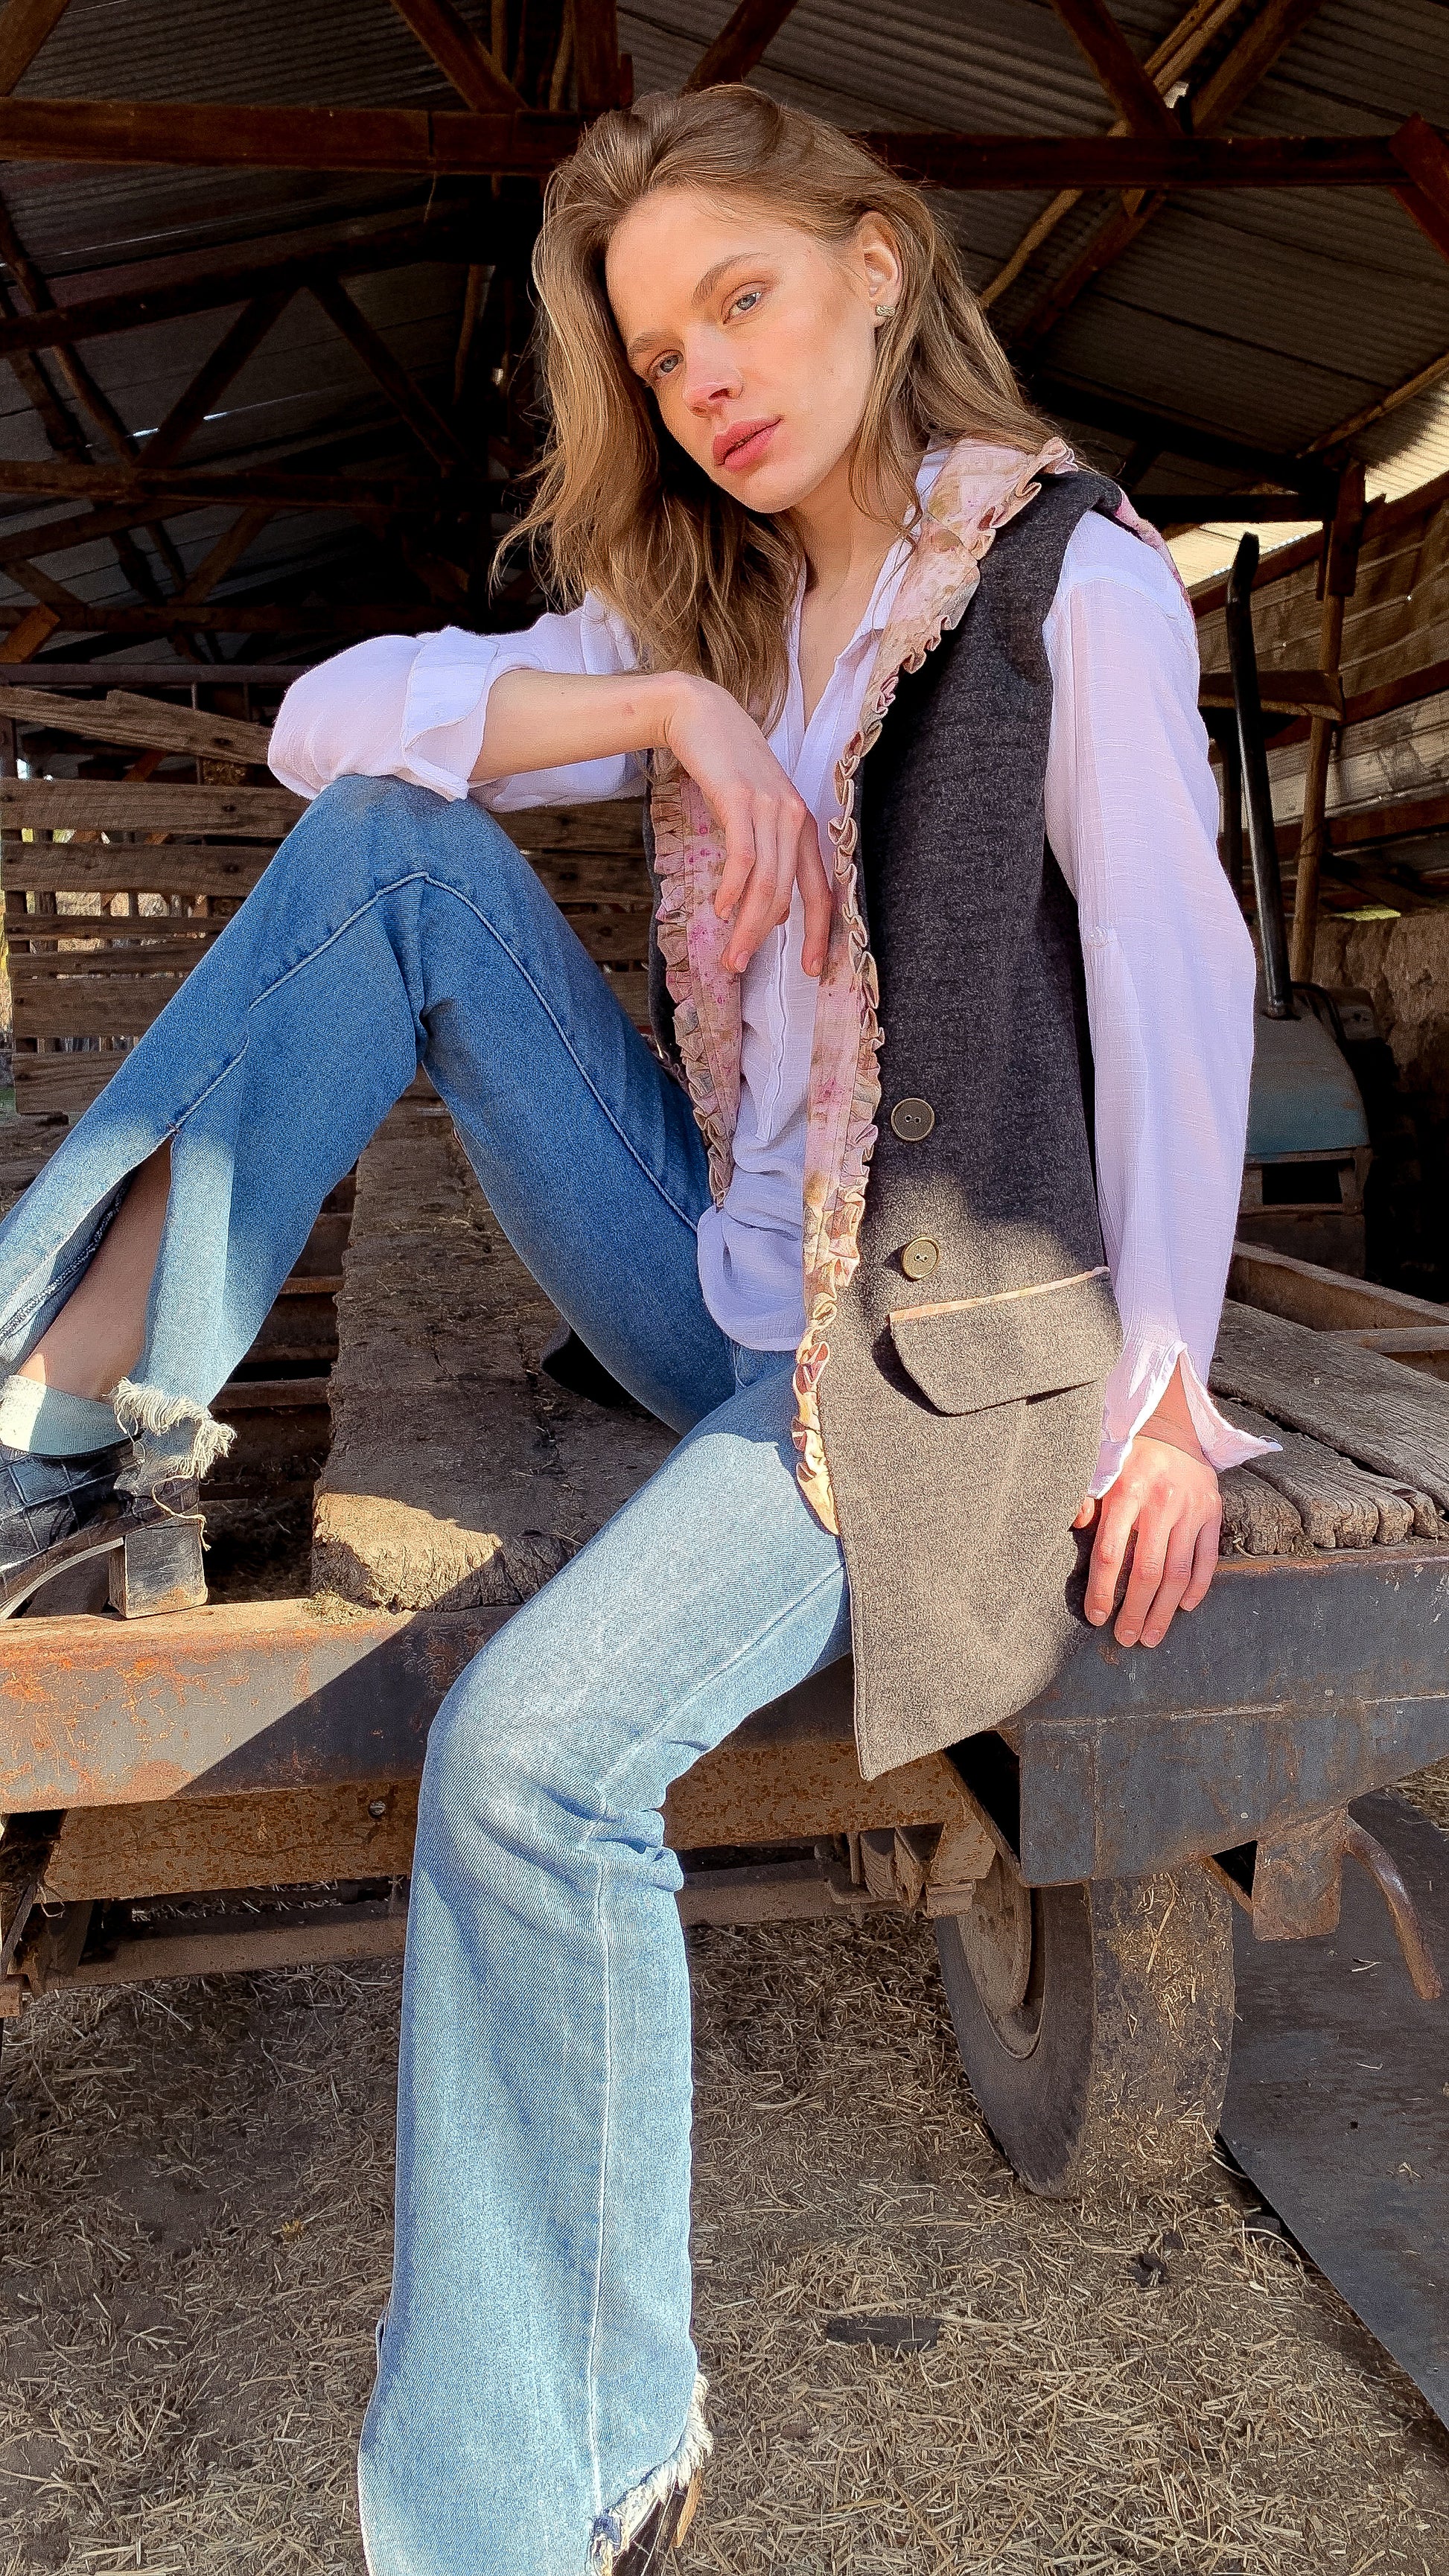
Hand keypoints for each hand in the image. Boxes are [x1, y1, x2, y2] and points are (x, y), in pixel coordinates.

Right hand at [663, 676, 832, 975]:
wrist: (701, 714)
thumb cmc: (725, 766)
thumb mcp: (754, 811)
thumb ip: (767, 855)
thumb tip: (769, 909)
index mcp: (802, 826)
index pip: (821, 890)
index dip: (819, 933)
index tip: (813, 970)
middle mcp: (794, 818)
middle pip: (788, 893)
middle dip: (765, 937)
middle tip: (742, 966)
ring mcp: (770, 807)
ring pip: (765, 881)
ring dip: (747, 924)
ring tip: (732, 954)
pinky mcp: (741, 798)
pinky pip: (744, 855)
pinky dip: (734, 887)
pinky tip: (722, 910)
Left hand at [1075, 1426, 1221, 1649]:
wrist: (1176, 1430)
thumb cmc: (1129, 1458)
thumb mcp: (1101, 1468)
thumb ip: (1085, 1496)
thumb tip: (1075, 1524)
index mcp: (1126, 1493)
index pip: (1111, 1553)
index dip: (1103, 1590)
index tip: (1097, 1618)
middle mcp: (1161, 1503)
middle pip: (1147, 1571)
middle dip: (1135, 1611)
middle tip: (1126, 1639)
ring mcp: (1191, 1510)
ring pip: (1178, 1572)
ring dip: (1165, 1611)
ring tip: (1152, 1636)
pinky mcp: (1214, 1512)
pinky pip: (1207, 1558)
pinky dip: (1199, 1587)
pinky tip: (1186, 1607)